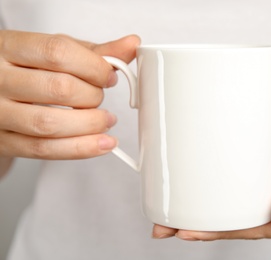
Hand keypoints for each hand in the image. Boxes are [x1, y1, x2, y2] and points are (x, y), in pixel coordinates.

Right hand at [0, 30, 139, 158]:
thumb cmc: (28, 69)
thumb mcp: (57, 53)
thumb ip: (95, 52)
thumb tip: (131, 45)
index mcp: (9, 47)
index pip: (57, 53)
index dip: (93, 67)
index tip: (109, 76)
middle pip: (58, 89)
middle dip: (92, 96)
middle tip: (100, 97)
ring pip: (50, 124)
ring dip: (90, 125)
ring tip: (106, 121)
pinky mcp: (4, 142)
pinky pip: (44, 150)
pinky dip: (80, 149)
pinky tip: (101, 143)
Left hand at [152, 112, 270, 241]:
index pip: (256, 230)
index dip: (223, 234)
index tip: (190, 231)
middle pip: (238, 228)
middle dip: (202, 230)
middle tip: (163, 227)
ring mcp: (270, 200)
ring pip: (233, 216)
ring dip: (201, 218)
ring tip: (165, 217)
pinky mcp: (260, 185)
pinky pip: (235, 198)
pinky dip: (212, 200)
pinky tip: (190, 197)